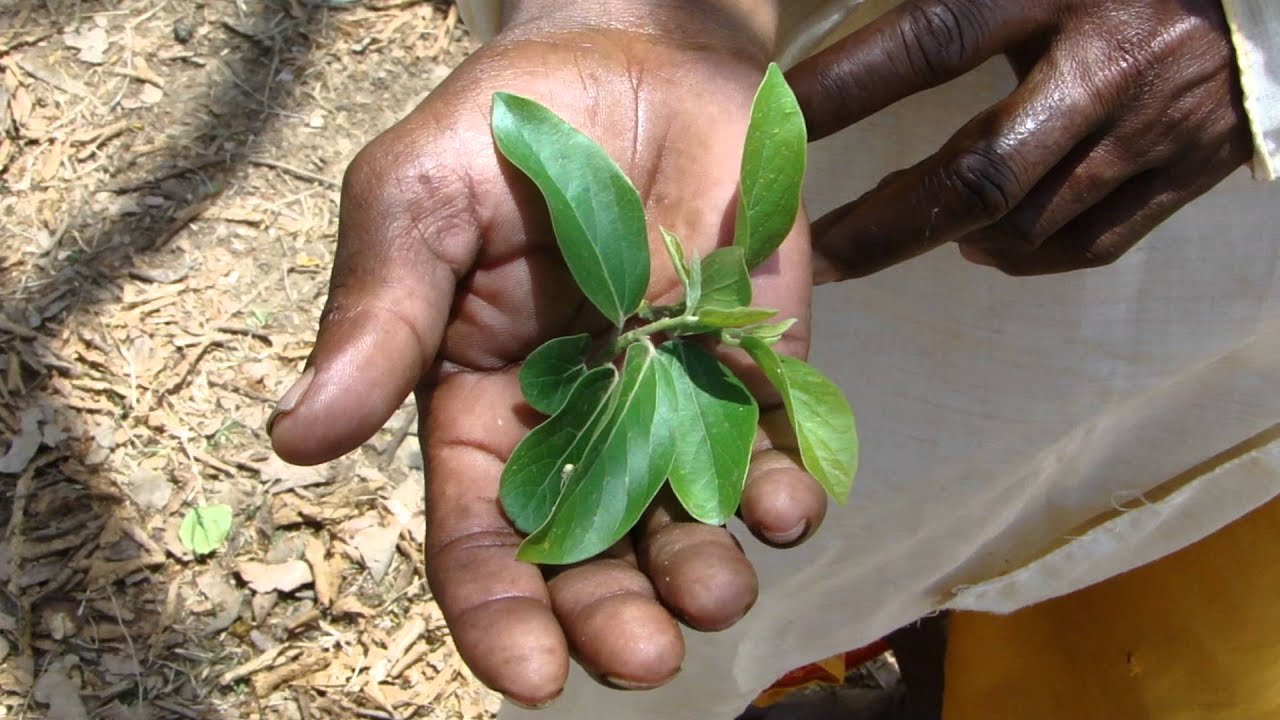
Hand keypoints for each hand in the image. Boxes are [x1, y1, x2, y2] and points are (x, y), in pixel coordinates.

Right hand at [269, 2, 827, 706]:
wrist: (633, 53)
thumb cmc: (504, 127)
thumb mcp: (414, 203)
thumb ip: (377, 317)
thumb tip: (296, 441)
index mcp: (483, 410)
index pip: (483, 539)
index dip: (499, 614)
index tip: (528, 677)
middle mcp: (584, 427)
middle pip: (594, 557)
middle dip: (615, 617)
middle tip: (642, 654)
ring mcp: (677, 398)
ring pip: (690, 520)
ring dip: (705, 570)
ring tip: (715, 593)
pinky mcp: (758, 359)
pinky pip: (778, 443)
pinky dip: (788, 483)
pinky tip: (788, 503)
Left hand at [789, 0, 1252, 276]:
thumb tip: (847, 14)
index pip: (925, 43)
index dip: (841, 92)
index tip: (771, 132)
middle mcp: (1105, 65)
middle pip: (977, 174)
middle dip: (882, 228)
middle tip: (814, 259)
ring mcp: (1154, 128)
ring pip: (1029, 224)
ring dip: (948, 241)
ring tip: (895, 234)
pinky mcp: (1190, 172)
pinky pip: (1091, 245)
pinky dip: (1025, 258)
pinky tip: (985, 246)